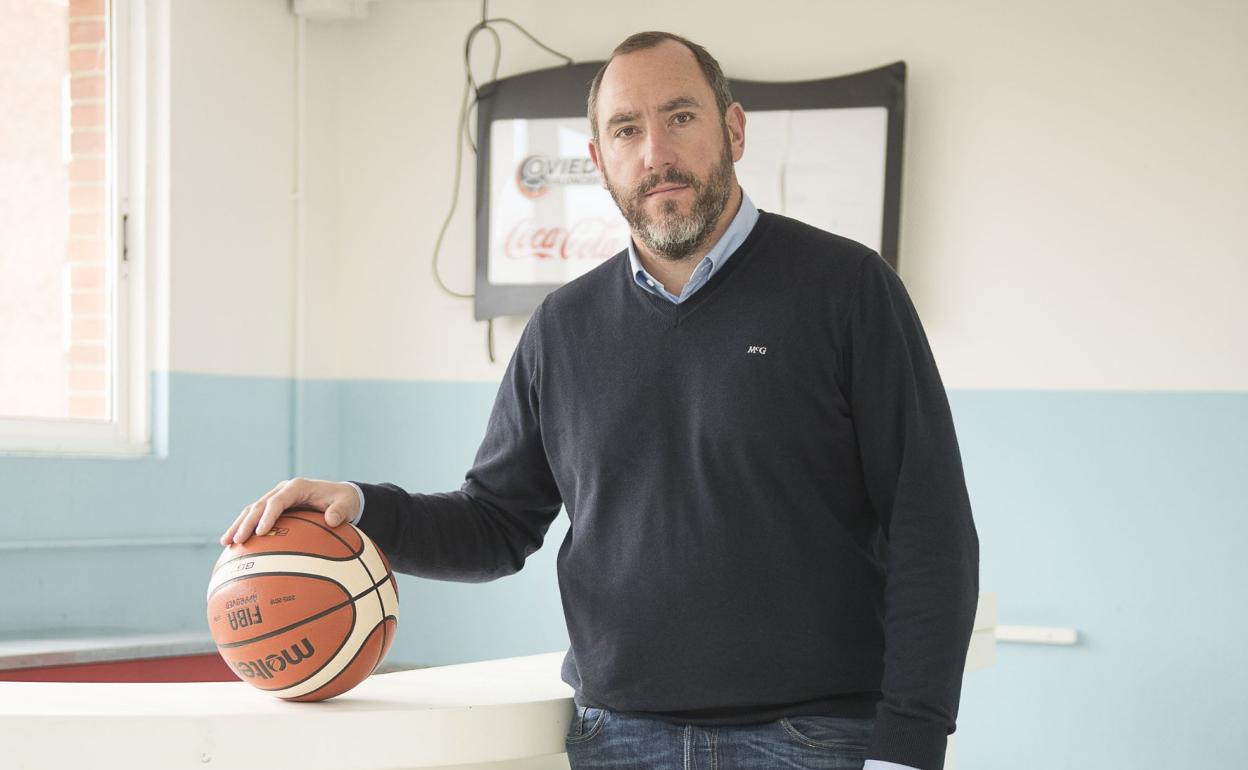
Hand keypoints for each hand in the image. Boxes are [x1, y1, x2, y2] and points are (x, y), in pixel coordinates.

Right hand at [221, 477, 359, 545]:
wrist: (341, 494)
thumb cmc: (344, 501)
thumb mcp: (347, 504)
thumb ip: (340, 511)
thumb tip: (332, 520)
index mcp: (298, 487)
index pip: (278, 500)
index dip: (268, 515)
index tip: (260, 532)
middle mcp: (283, 490)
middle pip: (260, 505)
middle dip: (247, 523)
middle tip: (237, 540)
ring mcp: (277, 497)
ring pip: (252, 510)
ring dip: (239, 525)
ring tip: (226, 542)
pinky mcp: (274, 506)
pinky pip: (256, 516)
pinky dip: (244, 527)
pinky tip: (234, 544)